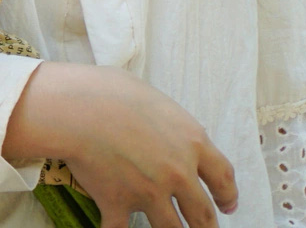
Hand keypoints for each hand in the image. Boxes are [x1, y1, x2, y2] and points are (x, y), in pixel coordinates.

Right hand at [2, 61, 238, 227]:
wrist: (77, 108)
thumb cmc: (111, 92)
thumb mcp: (156, 100)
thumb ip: (170, 124)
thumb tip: (166, 129)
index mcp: (191, 143)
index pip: (223, 177)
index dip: (228, 195)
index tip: (228, 205)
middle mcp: (178, 174)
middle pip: (203, 215)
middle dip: (206, 227)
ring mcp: (150, 194)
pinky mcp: (119, 205)